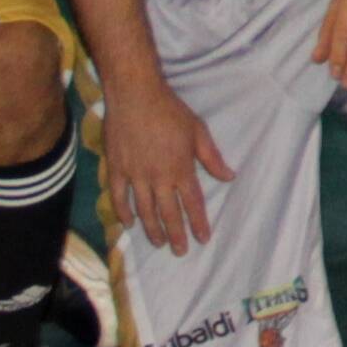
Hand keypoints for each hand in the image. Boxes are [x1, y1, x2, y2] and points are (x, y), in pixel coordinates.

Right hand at [100, 76, 232, 253]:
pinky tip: (129, 223)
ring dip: (152, 229)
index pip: (192, 203)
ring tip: (159, 243)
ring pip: (144, 210)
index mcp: (181, 168)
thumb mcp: (198, 131)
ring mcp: (135, 175)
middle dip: (176, 234)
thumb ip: (212, 157)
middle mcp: (159, 177)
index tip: (203, 239)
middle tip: (180, 251)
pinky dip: (124, 212)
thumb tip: (230, 176)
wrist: (135, 95)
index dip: (198, 223)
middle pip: (168, 213)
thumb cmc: (170, 111)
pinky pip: (119, 197)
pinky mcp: (116, 169)